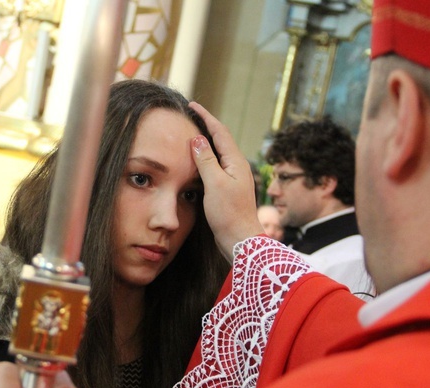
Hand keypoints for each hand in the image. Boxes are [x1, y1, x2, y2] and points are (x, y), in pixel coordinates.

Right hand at [190, 102, 263, 260]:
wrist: (240, 240)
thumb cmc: (229, 214)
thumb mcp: (215, 184)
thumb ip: (206, 160)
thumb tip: (197, 139)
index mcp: (236, 162)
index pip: (219, 132)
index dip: (206, 117)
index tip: (192, 105)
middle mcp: (237, 167)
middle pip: (220, 140)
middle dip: (205, 126)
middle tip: (189, 116)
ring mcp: (233, 178)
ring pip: (217, 153)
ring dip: (204, 142)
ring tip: (190, 134)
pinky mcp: (228, 190)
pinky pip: (215, 167)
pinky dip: (204, 159)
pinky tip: (196, 163)